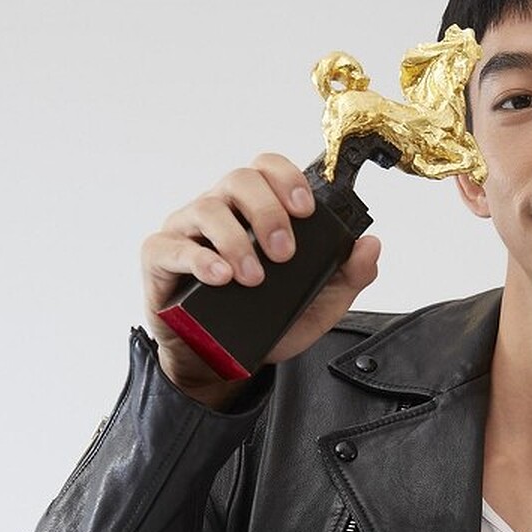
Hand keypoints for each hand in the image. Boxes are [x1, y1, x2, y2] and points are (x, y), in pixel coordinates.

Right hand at [141, 152, 380, 405]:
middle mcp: (220, 211)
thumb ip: (347, 277)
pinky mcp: (160, 257)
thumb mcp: (316, 306)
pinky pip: (173, 246)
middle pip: (239, 180)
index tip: (306, 211)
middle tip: (284, 254)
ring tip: (253, 277)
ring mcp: (188, 231)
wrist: (221, 364)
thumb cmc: (263, 325)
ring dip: (237, 241)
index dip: (286, 179)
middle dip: (267, 211)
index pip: (267, 168)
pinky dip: (200, 259)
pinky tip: (221, 277)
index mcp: (254, 210)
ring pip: (208, 209)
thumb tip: (370, 244)